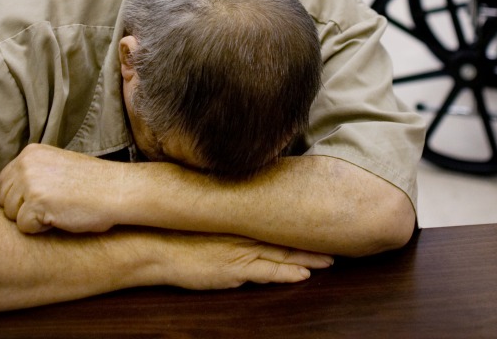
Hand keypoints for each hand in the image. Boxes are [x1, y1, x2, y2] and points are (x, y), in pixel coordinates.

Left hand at [0, 144, 125, 233]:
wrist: (116, 189)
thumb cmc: (91, 183)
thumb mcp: (56, 165)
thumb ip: (32, 172)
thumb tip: (7, 194)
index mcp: (30, 152)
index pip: (3, 183)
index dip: (19, 198)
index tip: (41, 200)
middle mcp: (26, 163)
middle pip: (4, 200)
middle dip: (22, 209)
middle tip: (51, 206)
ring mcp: (30, 182)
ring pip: (11, 215)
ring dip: (31, 219)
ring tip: (57, 209)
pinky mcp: (36, 202)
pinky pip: (24, 228)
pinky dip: (40, 229)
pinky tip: (60, 217)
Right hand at [157, 232, 333, 288]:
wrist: (159, 247)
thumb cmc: (178, 235)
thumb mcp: (206, 222)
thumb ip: (225, 223)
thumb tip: (238, 221)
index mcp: (238, 221)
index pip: (275, 221)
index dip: (298, 223)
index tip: (317, 221)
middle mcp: (243, 233)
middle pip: (284, 236)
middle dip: (311, 240)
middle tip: (337, 240)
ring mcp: (241, 251)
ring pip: (282, 254)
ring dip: (308, 257)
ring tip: (330, 260)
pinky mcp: (235, 269)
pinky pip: (267, 272)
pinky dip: (287, 273)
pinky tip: (304, 274)